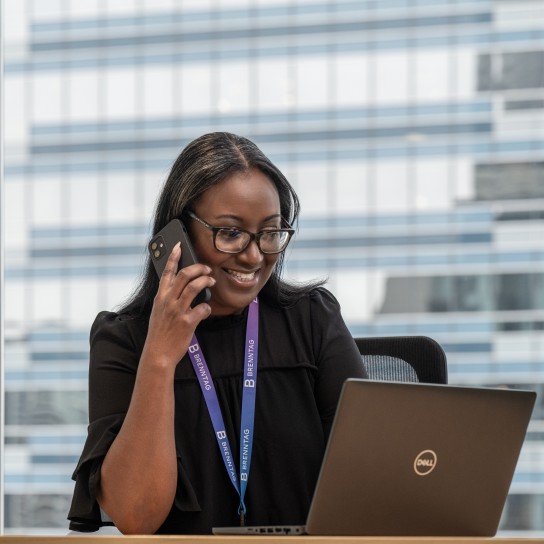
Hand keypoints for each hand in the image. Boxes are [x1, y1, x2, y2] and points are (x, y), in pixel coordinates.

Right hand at [143, 243, 214, 369]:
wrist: (157, 354)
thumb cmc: (160, 334)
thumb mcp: (158, 312)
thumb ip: (168, 299)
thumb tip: (182, 288)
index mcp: (160, 297)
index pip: (166, 272)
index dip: (173, 257)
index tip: (179, 245)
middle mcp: (168, 301)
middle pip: (184, 275)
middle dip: (198, 268)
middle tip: (207, 268)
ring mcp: (177, 311)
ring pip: (194, 287)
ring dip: (206, 281)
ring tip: (211, 282)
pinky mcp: (187, 322)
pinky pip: (203, 308)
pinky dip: (207, 307)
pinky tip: (206, 310)